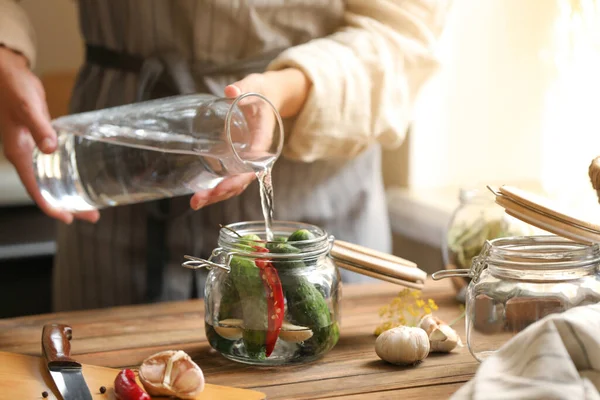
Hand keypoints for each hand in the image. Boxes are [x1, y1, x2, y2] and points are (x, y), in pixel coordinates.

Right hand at [0, 47, 98, 223]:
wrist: (6, 73)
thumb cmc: (13, 88)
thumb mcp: (28, 107)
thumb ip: (40, 128)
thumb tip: (50, 148)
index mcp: (18, 153)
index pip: (35, 188)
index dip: (51, 205)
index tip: (67, 218)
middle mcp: (24, 156)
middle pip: (45, 189)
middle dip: (67, 205)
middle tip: (91, 216)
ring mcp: (31, 149)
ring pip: (50, 178)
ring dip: (67, 191)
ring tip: (89, 204)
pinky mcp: (39, 141)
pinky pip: (52, 165)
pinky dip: (65, 174)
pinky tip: (79, 177)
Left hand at [189, 68, 310, 209]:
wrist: (268, 96)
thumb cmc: (262, 92)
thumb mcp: (256, 86)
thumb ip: (244, 88)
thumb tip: (230, 90)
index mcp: (264, 141)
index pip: (253, 165)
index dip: (239, 177)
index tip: (224, 185)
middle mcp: (256, 156)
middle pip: (241, 181)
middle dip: (221, 192)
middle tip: (199, 199)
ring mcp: (246, 160)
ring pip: (234, 184)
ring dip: (215, 195)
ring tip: (195, 203)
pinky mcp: (237, 159)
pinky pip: (228, 177)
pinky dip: (215, 188)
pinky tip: (198, 194)